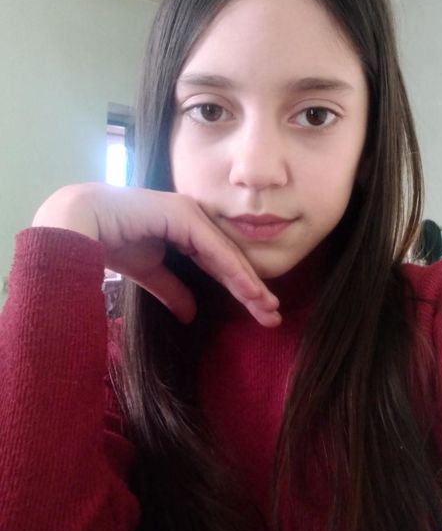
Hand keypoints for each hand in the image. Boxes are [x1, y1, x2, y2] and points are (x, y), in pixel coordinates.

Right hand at [32, 183, 280, 326]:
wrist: (78, 224)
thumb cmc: (109, 241)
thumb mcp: (149, 273)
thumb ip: (172, 290)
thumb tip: (191, 315)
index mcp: (187, 229)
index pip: (220, 263)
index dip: (240, 288)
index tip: (261, 313)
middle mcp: (194, 218)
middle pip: (230, 259)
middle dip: (252, 289)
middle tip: (273, 316)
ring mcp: (191, 213)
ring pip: (227, 254)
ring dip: (249, 283)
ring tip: (268, 308)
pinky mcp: (184, 214)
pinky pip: (214, 248)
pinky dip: (233, 271)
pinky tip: (249, 290)